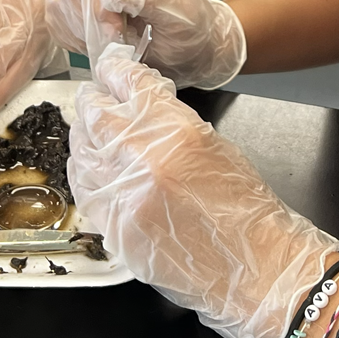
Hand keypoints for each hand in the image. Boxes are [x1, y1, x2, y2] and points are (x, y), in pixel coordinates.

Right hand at [46, 0, 245, 88]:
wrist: (194, 51)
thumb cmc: (193, 28)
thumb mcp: (181, 10)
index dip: (99, 0)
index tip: (117, 28)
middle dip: (91, 20)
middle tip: (117, 39)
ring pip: (60, 3)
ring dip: (82, 31)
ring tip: (113, 43)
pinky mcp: (80, 12)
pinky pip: (57, 22)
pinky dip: (73, 38)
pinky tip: (98, 44)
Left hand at [69, 45, 338, 337]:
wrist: (256, 268)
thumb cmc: (246, 207)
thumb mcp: (214, 145)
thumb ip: (171, 123)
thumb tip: (139, 107)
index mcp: (176, 128)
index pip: (129, 84)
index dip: (114, 71)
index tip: (109, 69)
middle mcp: (142, 156)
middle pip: (96, 114)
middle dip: (92, 102)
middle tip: (92, 98)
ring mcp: (123, 194)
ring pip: (82, 151)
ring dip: (83, 136)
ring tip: (88, 131)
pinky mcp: (113, 227)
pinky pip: (83, 190)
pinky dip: (82, 172)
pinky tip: (88, 166)